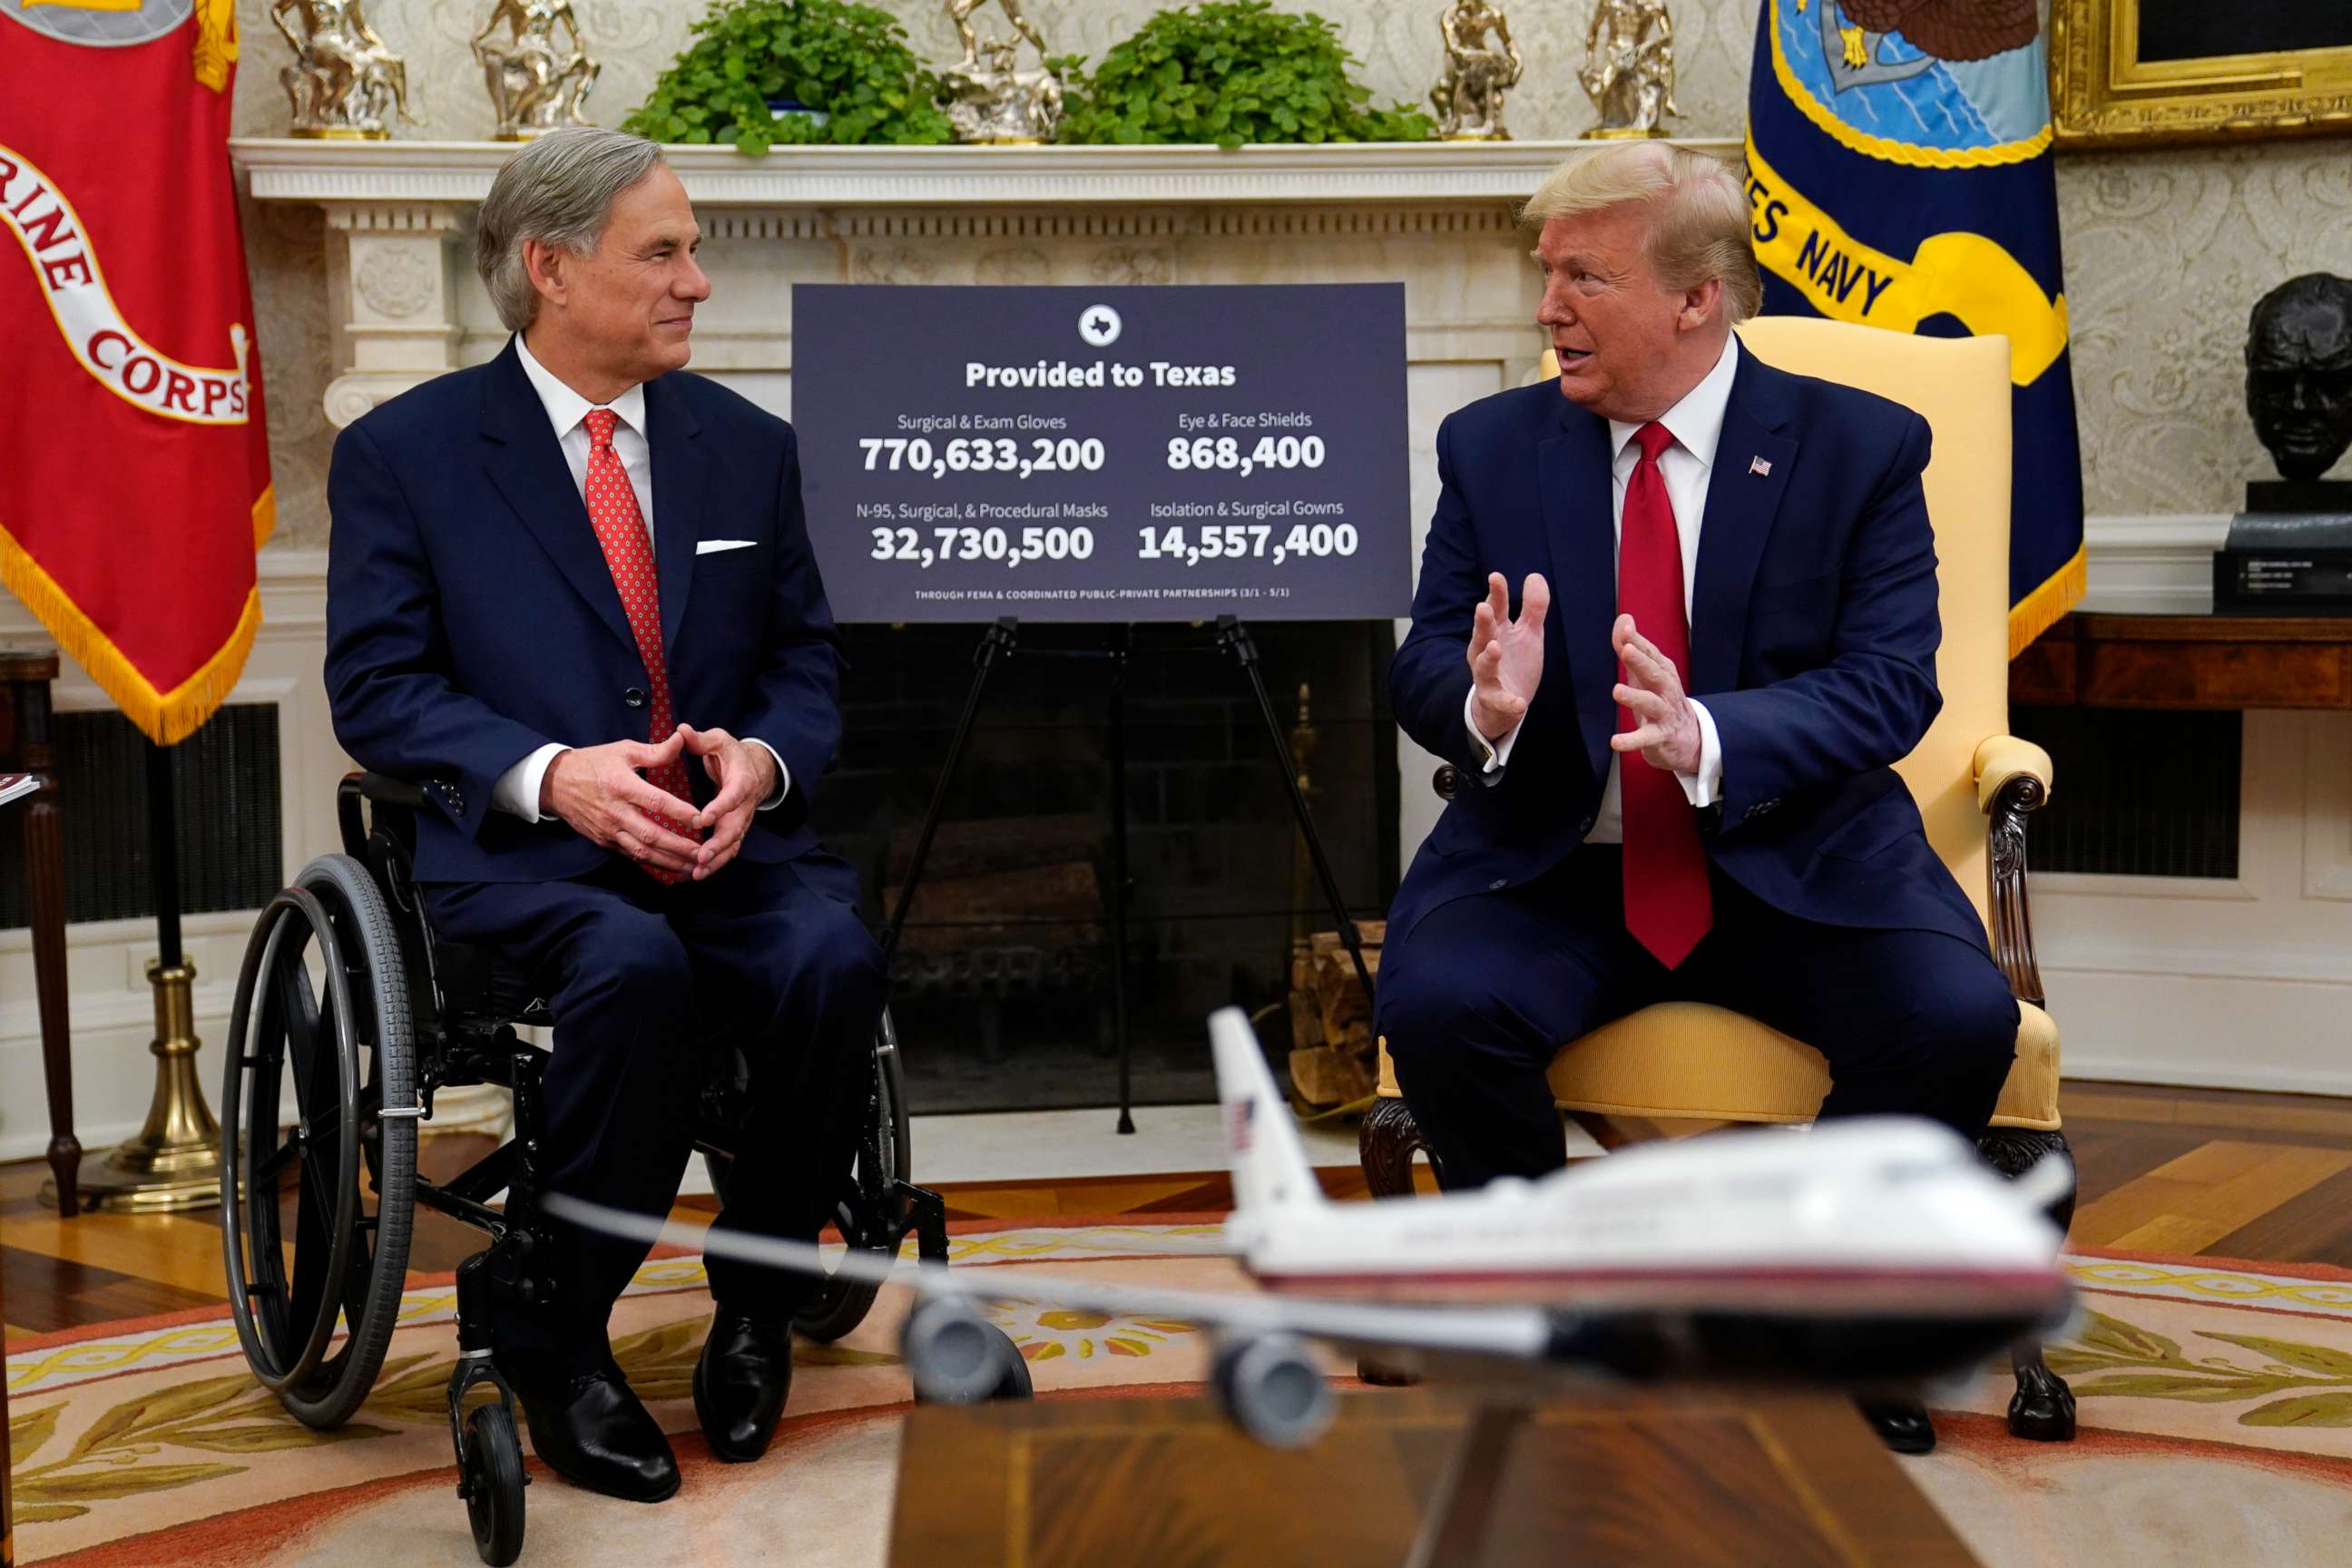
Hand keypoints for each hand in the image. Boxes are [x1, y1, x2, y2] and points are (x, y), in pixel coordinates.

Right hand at [541, 731, 703, 874]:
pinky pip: (631, 856)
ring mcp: (608, 830)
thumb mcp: (623, 750)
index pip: (656, 802)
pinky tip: (672, 868)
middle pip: (650, 834)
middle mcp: (615, 811)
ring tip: (694, 865)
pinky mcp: (604, 841)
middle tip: (703, 852)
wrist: (555, 783)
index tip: (702, 818)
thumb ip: (655, 751)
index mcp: (621, 785)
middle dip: (679, 846)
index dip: (680, 812)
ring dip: (669, 861)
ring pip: (642, 851)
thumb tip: (683, 739)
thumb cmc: (594, 763)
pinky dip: (653, 864)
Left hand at [677, 725, 775, 881]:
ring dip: (716, 861)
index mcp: (743, 780)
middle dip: (719, 845)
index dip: (721, 807)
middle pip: (736, 829)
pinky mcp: (734, 832)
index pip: (734, 796)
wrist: (756, 770)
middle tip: (701, 858)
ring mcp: (741, 821)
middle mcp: (745, 805)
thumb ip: (700, 739)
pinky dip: (712, 865)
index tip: (705, 818)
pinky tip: (692, 875)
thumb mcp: (718, 740)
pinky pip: (726, 851)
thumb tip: (681, 730)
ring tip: (696, 873)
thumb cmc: (731, 754)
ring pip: (732, 846)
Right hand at [1467, 572, 1548, 742]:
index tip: (1496, 577)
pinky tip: (1519, 703)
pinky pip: (1500, 702)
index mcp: (1496, 632)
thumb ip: (1533, 607)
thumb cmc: (1514, 663)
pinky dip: (1508, 703)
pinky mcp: (1495, 701)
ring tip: (1495, 647)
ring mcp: (1488, 677)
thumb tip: (1535, 576)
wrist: (1502, 706)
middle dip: (1483, 622)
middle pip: (1482, 635)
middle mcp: (1485, 652)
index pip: (1495, 609)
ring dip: (1488, 657)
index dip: (1496, 594)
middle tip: (1484, 607)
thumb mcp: (1528, 633)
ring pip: (1483, 666)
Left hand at [1609, 614, 1701, 773]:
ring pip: (1652, 704)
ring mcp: (1665, 714)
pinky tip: (1615, 741)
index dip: (1638, 641)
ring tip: (1618, 690)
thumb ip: (1630, 647)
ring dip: (1635, 697)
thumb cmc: (1661, 699)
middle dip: (1642, 662)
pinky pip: (1646, 739)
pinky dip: (1631, 741)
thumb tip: (1623, 619)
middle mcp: (1666, 690)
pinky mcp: (1660, 737)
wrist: (1689, 738)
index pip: (1650, 654)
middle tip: (1626, 650)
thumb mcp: (1645, 673)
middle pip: (1655, 674)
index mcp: (1663, 672)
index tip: (1625, 629)